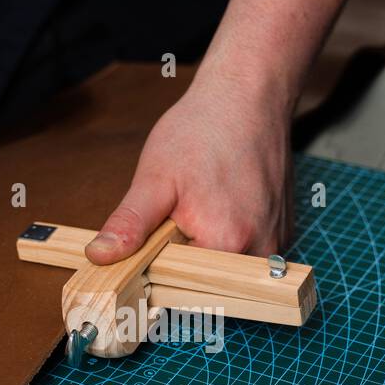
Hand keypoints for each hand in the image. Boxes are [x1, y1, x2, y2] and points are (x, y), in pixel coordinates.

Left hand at [84, 74, 292, 263]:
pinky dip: (230, 238)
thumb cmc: (204, 129)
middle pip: (209, 282)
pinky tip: (222, 204)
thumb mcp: (155, 177)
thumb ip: (129, 224)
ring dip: (207, 249)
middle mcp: (260, 252)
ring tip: (202, 205)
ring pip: (229, 269)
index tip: (151, 249)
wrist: (251, 97)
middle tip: (177, 219)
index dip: (159, 274)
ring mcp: (277, 243)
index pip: (182, 287)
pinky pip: (249, 253)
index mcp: (225, 244)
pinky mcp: (284, 232)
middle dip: (185, 261)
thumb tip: (100, 256)